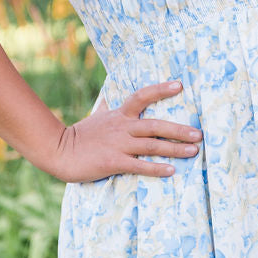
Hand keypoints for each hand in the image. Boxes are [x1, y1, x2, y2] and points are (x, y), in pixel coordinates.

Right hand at [48, 81, 201, 183]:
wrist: (58, 151)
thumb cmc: (80, 135)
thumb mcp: (96, 117)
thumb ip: (107, 108)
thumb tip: (110, 98)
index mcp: (119, 115)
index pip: (142, 96)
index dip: (160, 90)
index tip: (179, 85)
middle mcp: (122, 127)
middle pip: (155, 125)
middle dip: (179, 129)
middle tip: (199, 134)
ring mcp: (118, 144)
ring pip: (151, 145)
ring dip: (174, 149)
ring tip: (193, 152)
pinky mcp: (113, 162)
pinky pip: (139, 166)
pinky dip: (156, 168)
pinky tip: (171, 171)